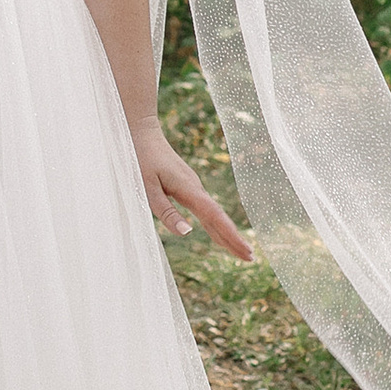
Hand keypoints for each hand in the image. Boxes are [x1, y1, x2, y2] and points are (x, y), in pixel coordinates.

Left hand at [135, 126, 249, 258]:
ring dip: (227, 232)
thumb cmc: (139, 160)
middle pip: (219, 218)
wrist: (140, 131)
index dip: (230, 236)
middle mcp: (195, 188)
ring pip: (214, 213)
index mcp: (188, 190)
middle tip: (251, 258)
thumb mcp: (146, 188)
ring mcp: (193, 185)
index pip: (214, 217)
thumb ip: (166, 212)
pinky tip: (218, 230)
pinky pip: (206, 208)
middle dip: (234, 238)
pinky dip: (216, 223)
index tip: (246, 251)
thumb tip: (188, 233)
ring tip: (240, 250)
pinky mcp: (187, 184)